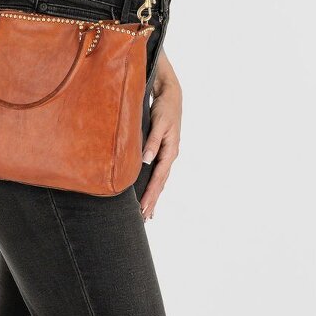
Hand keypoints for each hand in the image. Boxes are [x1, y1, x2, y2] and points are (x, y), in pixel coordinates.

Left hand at [138, 58, 180, 221]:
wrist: (172, 96)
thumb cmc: (164, 108)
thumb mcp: (159, 123)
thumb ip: (152, 142)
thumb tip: (145, 161)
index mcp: (169, 151)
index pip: (158, 178)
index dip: (151, 194)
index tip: (143, 208)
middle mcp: (169, 156)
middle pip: (160, 184)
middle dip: (152, 201)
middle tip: (144, 218)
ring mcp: (167, 155)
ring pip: (160, 181)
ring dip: (154, 197)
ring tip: (148, 213)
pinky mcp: (162, 152)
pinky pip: (158, 173)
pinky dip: (155, 186)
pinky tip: (150, 194)